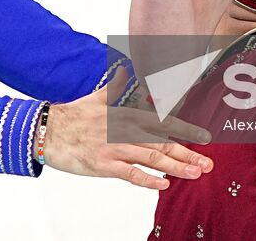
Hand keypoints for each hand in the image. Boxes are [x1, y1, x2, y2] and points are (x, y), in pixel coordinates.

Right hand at [43, 67, 213, 189]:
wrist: (47, 130)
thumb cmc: (73, 116)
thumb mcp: (98, 98)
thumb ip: (116, 87)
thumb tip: (124, 69)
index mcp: (125, 115)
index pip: (162, 122)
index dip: (186, 129)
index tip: (205, 137)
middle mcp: (124, 130)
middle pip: (162, 143)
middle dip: (188, 153)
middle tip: (208, 163)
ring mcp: (115, 148)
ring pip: (152, 158)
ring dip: (176, 167)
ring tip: (195, 174)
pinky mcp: (104, 165)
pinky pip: (131, 174)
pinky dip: (148, 180)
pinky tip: (163, 186)